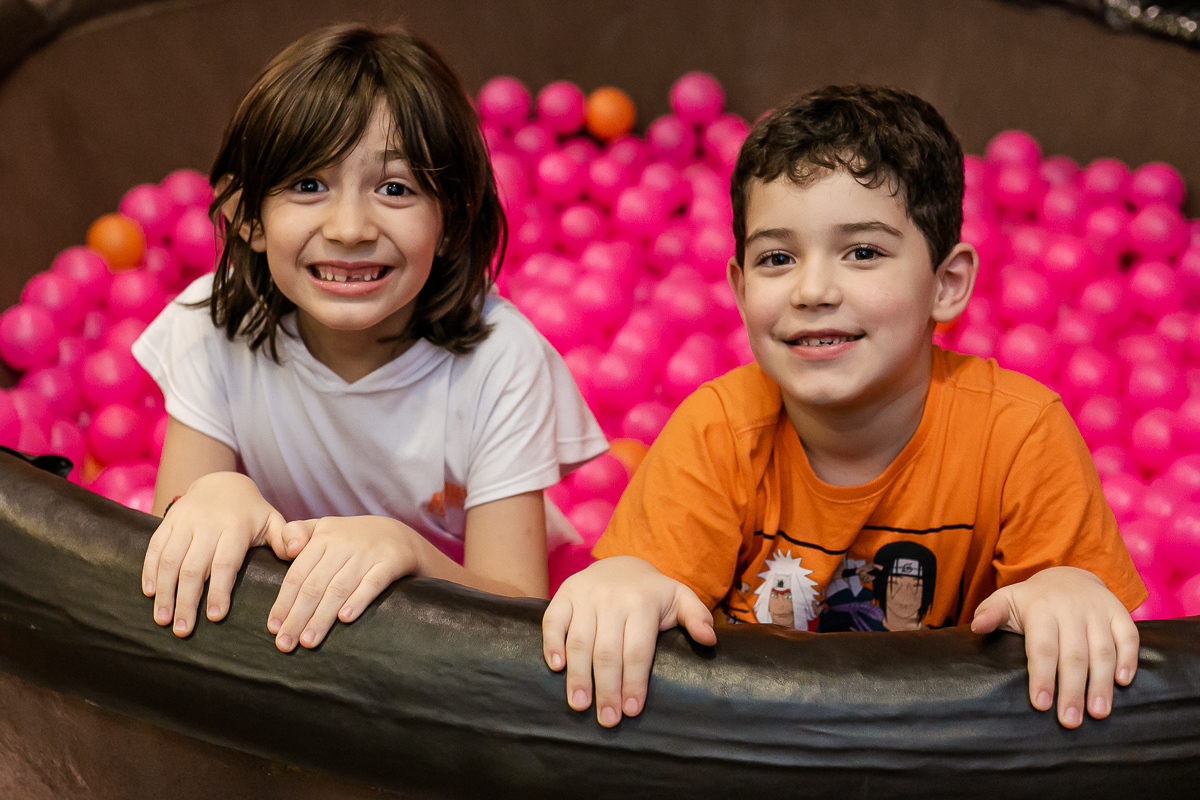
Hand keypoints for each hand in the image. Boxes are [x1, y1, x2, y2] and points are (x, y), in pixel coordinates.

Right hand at [142, 472, 298, 635]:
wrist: (221, 482)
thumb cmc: (251, 513)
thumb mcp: (272, 521)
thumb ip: (285, 539)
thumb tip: (300, 552)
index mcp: (235, 526)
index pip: (225, 563)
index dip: (219, 590)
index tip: (216, 617)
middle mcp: (207, 523)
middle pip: (193, 567)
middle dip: (186, 601)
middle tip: (183, 630)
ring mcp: (184, 521)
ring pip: (169, 559)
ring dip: (164, 592)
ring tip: (162, 620)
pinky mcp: (167, 521)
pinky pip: (154, 547)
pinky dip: (149, 571)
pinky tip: (150, 593)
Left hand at [267, 515, 426, 651]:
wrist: (400, 534)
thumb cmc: (353, 539)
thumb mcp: (324, 528)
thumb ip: (296, 533)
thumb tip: (285, 552)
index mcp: (323, 536)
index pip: (298, 573)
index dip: (284, 601)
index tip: (273, 628)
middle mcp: (344, 543)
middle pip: (315, 584)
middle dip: (298, 616)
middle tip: (285, 644)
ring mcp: (368, 552)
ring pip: (339, 587)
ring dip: (322, 617)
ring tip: (309, 641)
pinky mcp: (392, 560)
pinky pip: (373, 582)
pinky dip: (358, 600)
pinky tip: (345, 618)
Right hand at [541, 556, 716, 727]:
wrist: (620, 564)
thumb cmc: (652, 593)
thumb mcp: (680, 599)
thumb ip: (697, 617)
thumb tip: (709, 639)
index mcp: (642, 603)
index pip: (637, 650)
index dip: (634, 682)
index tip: (633, 711)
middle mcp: (611, 598)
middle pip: (607, 652)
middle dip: (607, 689)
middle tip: (607, 720)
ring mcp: (585, 596)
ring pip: (579, 641)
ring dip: (578, 676)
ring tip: (580, 705)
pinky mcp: (564, 594)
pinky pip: (553, 620)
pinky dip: (552, 644)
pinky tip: (557, 668)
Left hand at [971, 566, 1138, 727]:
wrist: (1068, 575)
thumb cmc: (1033, 600)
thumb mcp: (1007, 601)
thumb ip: (990, 613)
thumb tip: (976, 627)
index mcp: (1041, 609)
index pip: (1042, 647)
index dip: (1042, 676)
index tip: (1041, 704)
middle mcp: (1071, 609)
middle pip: (1073, 655)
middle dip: (1072, 690)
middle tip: (1070, 721)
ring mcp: (1097, 611)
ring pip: (1102, 650)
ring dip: (1101, 683)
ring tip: (1098, 713)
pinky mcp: (1119, 613)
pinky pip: (1129, 636)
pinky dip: (1128, 659)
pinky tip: (1122, 682)